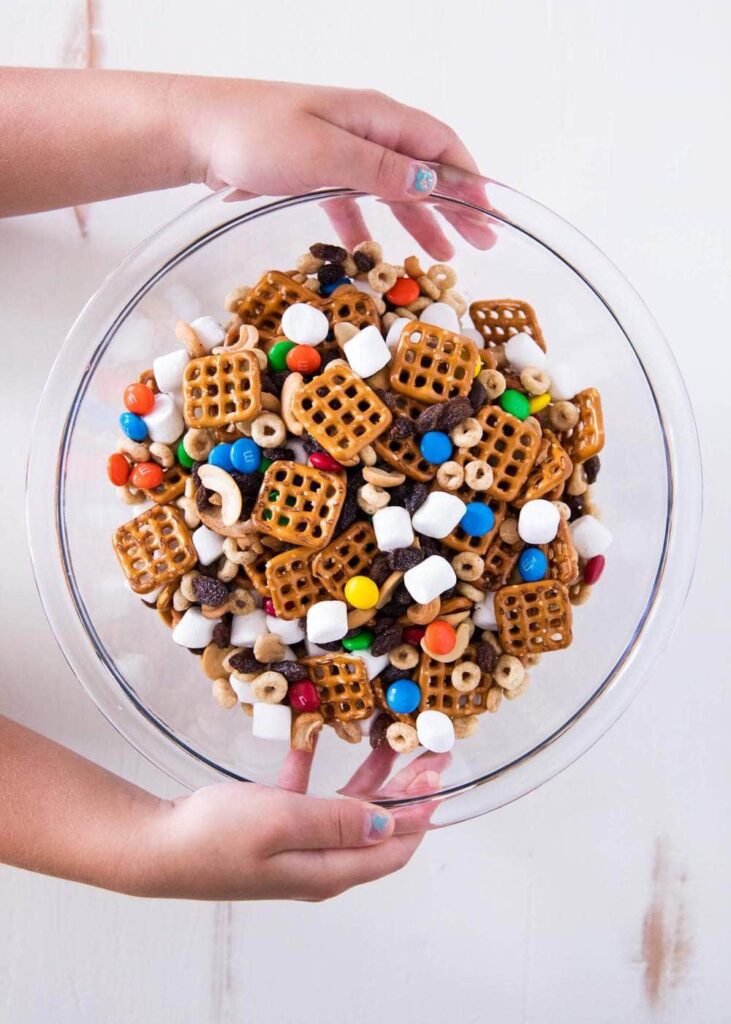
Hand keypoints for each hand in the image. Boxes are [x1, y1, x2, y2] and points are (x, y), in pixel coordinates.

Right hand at [139, 747, 447, 901]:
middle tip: (427, 751)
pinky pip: (307, 795)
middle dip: (406, 789)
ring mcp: (295, 844)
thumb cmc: (215, 838)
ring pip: (346, 807)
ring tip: (388, 738)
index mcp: (327, 869)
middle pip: (376, 825)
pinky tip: (314, 737)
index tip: (438, 775)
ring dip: (369, 774)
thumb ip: (338, 820)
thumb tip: (391, 822)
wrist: (155, 846)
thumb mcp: (282, 821)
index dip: (421, 813)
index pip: (392, 848)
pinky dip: (316, 767)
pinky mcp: (271, 826)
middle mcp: (317, 862)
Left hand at [173, 77, 493, 257]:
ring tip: (444, 254)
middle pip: (423, 168)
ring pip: (392, 188)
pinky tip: (375, 254)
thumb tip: (431, 183)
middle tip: (482, 242)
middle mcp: (363, 129)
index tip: (488, 217)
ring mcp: (338, 150)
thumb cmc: (255, 135)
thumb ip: (380, 170)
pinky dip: (369, 227)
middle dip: (455, 205)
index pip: (439, 146)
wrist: (194, 132)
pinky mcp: (313, 171)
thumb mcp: (325, 154)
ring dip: (419, 220)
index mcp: (374, 117)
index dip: (469, 180)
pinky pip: (353, 202)